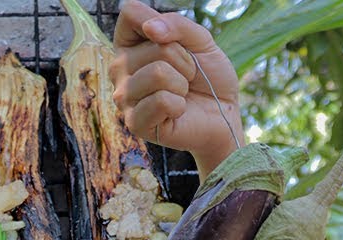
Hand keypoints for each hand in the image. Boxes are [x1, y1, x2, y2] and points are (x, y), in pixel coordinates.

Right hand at [110, 0, 243, 179]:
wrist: (224, 114)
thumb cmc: (208, 77)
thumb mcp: (200, 40)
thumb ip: (177, 24)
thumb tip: (151, 29)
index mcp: (129, 44)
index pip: (130, 13)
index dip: (163, 25)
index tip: (179, 44)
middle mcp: (118, 68)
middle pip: (155, 45)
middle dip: (184, 61)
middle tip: (187, 77)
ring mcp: (123, 96)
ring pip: (158, 73)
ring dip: (182, 84)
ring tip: (182, 94)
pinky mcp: (135, 122)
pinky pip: (161, 101)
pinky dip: (179, 105)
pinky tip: (177, 111)